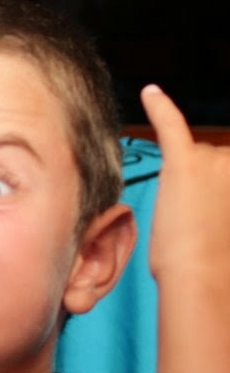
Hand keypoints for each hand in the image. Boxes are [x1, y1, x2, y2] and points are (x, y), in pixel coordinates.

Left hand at [141, 84, 229, 281]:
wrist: (203, 279)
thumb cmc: (223, 260)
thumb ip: (225, 195)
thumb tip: (216, 195)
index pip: (228, 164)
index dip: (220, 186)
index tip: (214, 201)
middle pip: (218, 159)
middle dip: (207, 184)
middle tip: (205, 220)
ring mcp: (216, 160)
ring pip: (198, 156)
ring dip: (189, 179)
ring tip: (191, 216)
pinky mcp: (184, 162)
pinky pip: (170, 126)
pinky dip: (160, 108)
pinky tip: (150, 93)